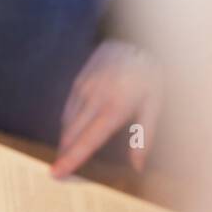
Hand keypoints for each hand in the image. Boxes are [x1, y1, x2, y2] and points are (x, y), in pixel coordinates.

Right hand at [51, 40, 162, 177]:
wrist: (136, 38)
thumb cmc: (149, 75)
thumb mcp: (155, 105)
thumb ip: (144, 137)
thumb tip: (137, 167)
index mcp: (114, 108)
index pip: (88, 140)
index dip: (71, 159)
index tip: (56, 173)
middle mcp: (94, 98)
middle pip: (72, 134)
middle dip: (65, 153)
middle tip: (59, 171)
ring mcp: (83, 88)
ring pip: (68, 122)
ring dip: (67, 139)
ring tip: (68, 152)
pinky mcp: (79, 80)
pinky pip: (70, 107)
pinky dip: (70, 122)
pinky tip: (75, 130)